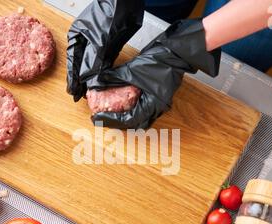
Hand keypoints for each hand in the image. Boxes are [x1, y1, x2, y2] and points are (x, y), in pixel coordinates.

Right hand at [66, 0, 144, 101]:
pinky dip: (103, 72)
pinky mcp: (111, 45)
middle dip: (81, 80)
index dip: (72, 78)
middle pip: (81, 64)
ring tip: (89, 93)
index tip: (72, 92)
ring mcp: (98, 43)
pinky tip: (101, 82)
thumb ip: (94, 60)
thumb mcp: (100, 39)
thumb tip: (88, 78)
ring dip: (92, 78)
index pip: (72, 61)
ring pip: (93, 65)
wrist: (127, 1)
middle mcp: (86, 40)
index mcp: (77, 36)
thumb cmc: (110, 12)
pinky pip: (105, 62)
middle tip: (80, 96)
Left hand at [91, 19, 221, 128]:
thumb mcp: (131, 70)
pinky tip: (122, 107)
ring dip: (124, 119)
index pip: (129, 120)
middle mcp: (157, 109)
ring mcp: (159, 105)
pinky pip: (144, 112)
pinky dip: (132, 112)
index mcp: (153, 104)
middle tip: (102, 118)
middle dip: (116, 122)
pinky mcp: (158, 100)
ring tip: (110, 114)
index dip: (111, 120)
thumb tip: (96, 82)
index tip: (98, 117)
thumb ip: (113, 78)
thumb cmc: (158, 60)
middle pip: (134, 124)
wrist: (175, 51)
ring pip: (140, 120)